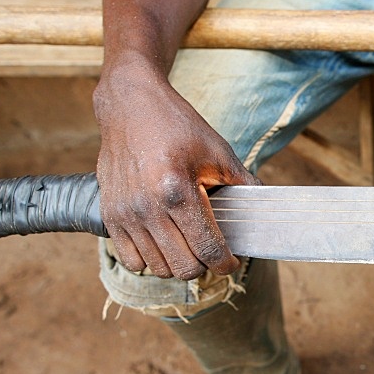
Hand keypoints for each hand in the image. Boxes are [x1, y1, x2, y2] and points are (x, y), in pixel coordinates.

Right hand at [93, 62, 259, 280]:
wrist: (129, 106)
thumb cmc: (176, 126)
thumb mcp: (218, 151)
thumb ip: (244, 184)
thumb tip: (264, 210)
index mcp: (177, 192)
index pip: (207, 250)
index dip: (226, 263)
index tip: (231, 260)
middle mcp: (147, 208)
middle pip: (183, 267)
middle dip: (204, 265)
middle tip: (211, 250)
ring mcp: (125, 214)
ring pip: (158, 268)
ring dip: (178, 263)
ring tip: (188, 244)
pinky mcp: (109, 215)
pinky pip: (132, 261)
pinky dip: (151, 260)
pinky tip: (163, 243)